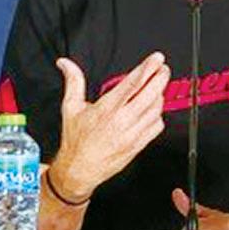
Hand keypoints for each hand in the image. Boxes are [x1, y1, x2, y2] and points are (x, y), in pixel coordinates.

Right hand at [48, 53, 169, 201]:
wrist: (79, 170)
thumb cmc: (75, 141)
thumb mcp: (70, 107)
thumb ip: (73, 81)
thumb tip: (65, 63)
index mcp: (106, 109)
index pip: (132, 84)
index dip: (147, 69)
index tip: (156, 59)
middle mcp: (122, 121)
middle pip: (150, 94)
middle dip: (160, 78)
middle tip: (163, 68)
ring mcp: (133, 134)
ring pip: (156, 110)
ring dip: (159, 95)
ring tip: (156, 87)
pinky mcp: (139, 145)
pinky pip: (157, 126)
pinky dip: (158, 115)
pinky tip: (153, 109)